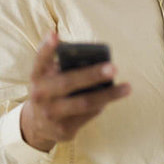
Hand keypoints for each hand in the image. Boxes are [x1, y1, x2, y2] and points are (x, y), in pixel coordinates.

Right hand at [20, 31, 130, 151]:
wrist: (36, 125)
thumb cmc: (51, 90)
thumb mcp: (49, 76)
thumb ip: (63, 64)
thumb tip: (92, 55)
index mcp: (37, 76)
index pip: (40, 60)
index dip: (47, 48)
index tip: (55, 34)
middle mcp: (40, 95)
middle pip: (68, 83)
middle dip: (92, 75)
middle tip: (114, 67)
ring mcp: (51, 114)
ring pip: (84, 103)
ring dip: (108, 94)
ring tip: (127, 87)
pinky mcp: (63, 129)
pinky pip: (89, 115)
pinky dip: (102, 104)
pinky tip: (113, 97)